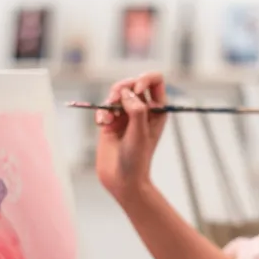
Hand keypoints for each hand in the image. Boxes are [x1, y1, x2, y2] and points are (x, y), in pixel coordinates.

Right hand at [95, 72, 168, 204]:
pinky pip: (104, 106)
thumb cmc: (136, 158)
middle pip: (132, 83)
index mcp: (157, 109)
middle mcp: (143, 109)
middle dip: (122, 88)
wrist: (121, 179)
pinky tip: (101, 124)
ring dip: (110, 101)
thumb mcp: (140, 132)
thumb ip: (136, 109)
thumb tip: (126, 92)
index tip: (137, 90)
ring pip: (117, 92)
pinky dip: (101, 112)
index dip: (144, 79)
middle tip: (114, 100)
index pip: (155, 80)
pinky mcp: (111, 121)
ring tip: (107, 118)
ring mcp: (126, 114)